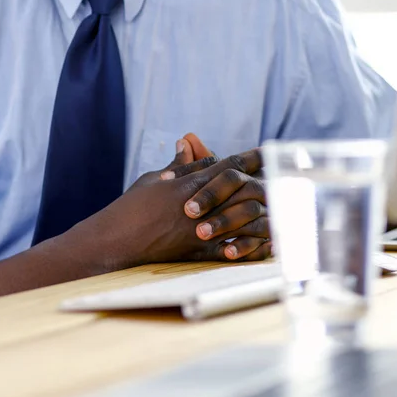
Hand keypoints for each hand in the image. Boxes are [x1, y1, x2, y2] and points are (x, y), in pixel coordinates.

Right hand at [71, 143, 270, 270]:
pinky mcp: (197, 252)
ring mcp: (200, 229)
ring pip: (241, 218)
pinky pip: (231, 248)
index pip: (226, 165)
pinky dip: (250, 245)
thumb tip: (185, 144)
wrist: (116, 240)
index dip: (249, 158)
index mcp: (188, 184)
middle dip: (263, 181)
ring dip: (261, 212)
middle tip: (281, 178)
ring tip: (278, 209)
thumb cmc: (130, 207)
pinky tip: (264, 244)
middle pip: (241, 190)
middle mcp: (199, 205)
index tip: (266, 152)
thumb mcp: (152, 179)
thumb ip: (176, 165)